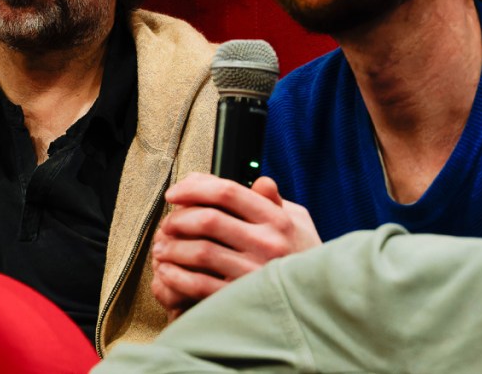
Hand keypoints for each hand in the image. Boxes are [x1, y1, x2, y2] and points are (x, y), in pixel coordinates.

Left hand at [150, 173, 319, 319]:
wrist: (318, 301)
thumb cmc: (304, 256)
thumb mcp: (297, 221)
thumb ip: (274, 200)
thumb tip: (258, 180)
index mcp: (277, 218)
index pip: (229, 191)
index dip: (195, 187)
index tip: (175, 193)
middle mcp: (267, 243)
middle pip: (209, 219)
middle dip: (179, 218)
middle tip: (167, 223)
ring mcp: (254, 272)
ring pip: (201, 251)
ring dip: (173, 247)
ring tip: (163, 247)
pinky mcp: (242, 299)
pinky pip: (200, 284)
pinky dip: (177, 276)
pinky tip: (168, 272)